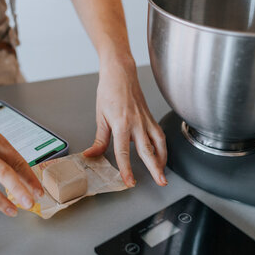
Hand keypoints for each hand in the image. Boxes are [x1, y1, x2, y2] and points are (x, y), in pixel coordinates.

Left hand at [84, 60, 167, 186]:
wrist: (120, 73)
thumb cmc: (109, 91)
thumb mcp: (100, 117)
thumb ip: (99, 140)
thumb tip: (91, 155)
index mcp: (121, 124)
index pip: (124, 152)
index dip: (127, 169)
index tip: (129, 181)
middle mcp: (137, 123)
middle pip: (148, 150)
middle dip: (155, 168)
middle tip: (161, 181)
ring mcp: (146, 120)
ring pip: (159, 143)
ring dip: (162, 159)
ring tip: (162, 173)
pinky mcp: (150, 117)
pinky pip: (159, 135)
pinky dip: (162, 147)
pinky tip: (161, 155)